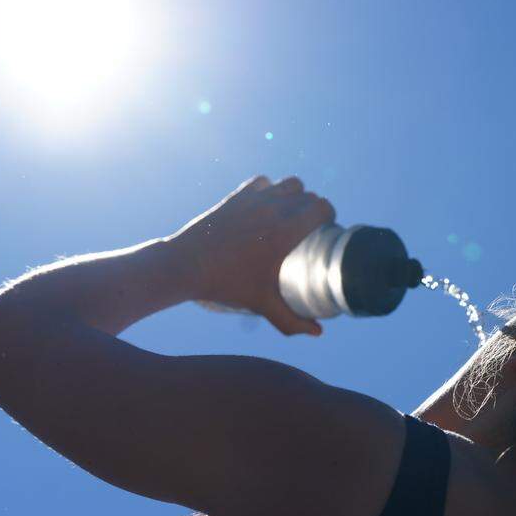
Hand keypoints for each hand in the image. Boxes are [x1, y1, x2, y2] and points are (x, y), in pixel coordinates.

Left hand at [165, 175, 334, 335]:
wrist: (186, 265)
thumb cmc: (226, 285)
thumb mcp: (262, 304)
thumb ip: (292, 321)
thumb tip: (318, 333)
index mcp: (285, 232)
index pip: (322, 207)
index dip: (329, 215)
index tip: (327, 228)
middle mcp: (273, 210)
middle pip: (308, 196)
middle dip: (314, 208)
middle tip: (311, 226)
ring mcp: (254, 199)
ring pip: (289, 184)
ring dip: (296, 194)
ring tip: (293, 211)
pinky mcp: (237, 196)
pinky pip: (263, 182)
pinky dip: (270, 189)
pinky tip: (267, 203)